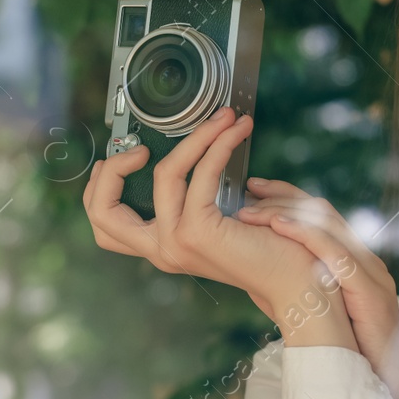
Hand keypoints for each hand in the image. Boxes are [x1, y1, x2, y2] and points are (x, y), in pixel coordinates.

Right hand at [82, 107, 353, 346]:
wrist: (295, 280)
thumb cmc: (266, 246)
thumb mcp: (219, 217)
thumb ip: (196, 196)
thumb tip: (192, 148)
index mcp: (162, 246)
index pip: (105, 224)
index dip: (102, 186)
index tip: (129, 155)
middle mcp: (161, 250)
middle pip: (102, 211)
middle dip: (112, 170)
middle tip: (141, 146)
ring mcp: (175, 243)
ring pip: (164, 174)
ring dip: (196, 136)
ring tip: (224, 118)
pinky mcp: (198, 232)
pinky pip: (201, 173)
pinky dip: (217, 145)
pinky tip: (236, 132)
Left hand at [235, 182, 398, 398]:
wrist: (387, 387)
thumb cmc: (353, 356)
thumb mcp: (319, 313)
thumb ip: (295, 289)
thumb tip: (254, 275)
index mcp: (355, 262)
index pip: (321, 218)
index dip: (288, 198)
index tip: (255, 189)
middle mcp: (366, 260)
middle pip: (324, 214)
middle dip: (283, 195)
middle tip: (249, 186)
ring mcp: (371, 273)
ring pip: (329, 227)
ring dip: (286, 213)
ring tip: (253, 208)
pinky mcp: (370, 291)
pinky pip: (336, 253)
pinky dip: (304, 236)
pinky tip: (277, 227)